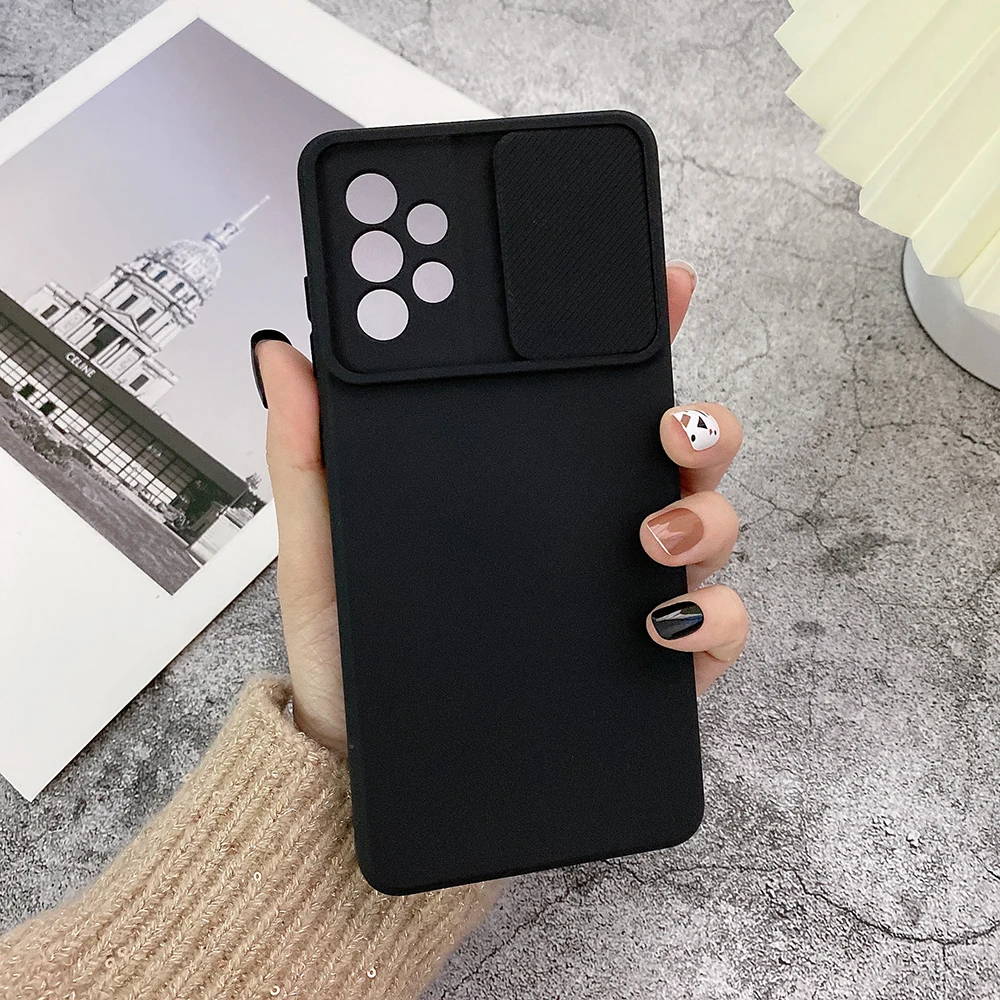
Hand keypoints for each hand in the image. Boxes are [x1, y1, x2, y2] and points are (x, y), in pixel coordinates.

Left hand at [253, 263, 746, 753]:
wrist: (366, 768)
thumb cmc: (353, 655)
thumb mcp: (325, 546)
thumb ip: (311, 452)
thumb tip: (284, 355)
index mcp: (523, 484)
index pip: (590, 398)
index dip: (638, 338)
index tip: (664, 288)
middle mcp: (585, 528)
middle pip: (676, 454)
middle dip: (698, 421)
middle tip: (669, 424)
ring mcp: (623, 592)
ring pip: (709, 526)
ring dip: (705, 513)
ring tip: (651, 533)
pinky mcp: (647, 664)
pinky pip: (713, 630)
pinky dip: (712, 618)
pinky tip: (665, 620)